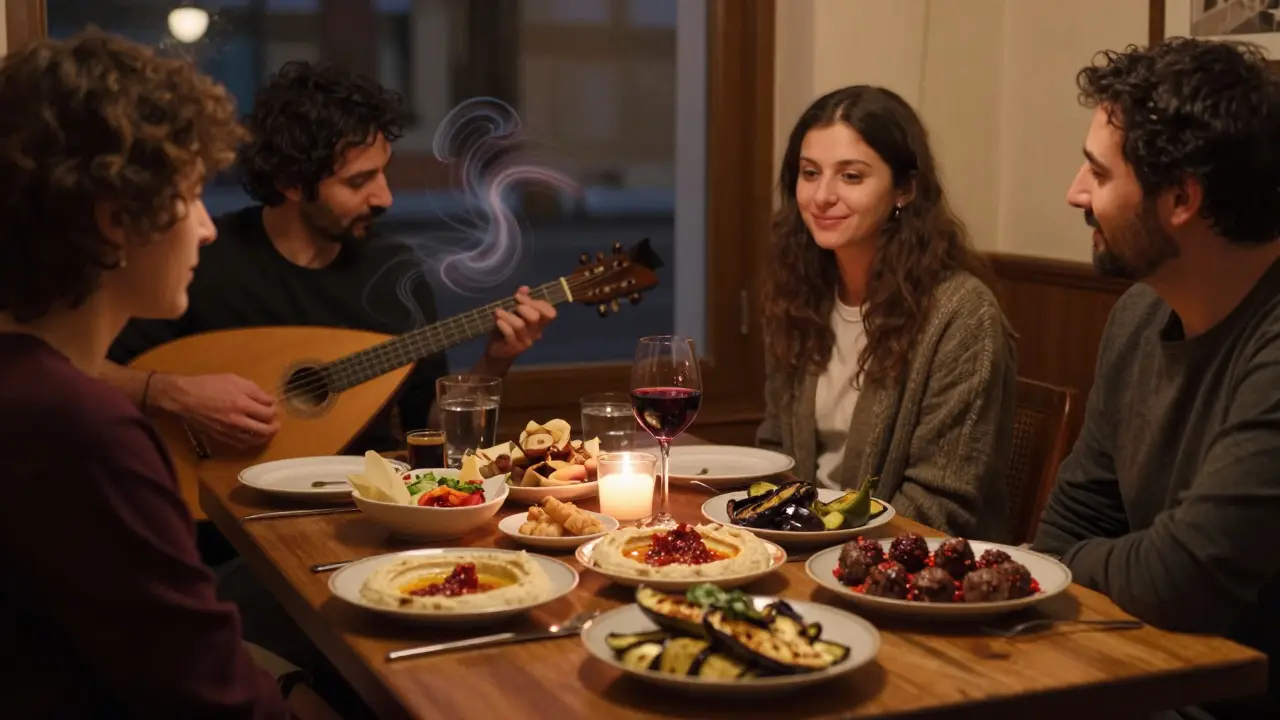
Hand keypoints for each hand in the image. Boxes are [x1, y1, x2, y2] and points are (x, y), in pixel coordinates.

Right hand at [152, 373, 279, 449]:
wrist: (185, 397)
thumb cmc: (209, 385)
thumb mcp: (235, 380)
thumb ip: (255, 391)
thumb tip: (269, 400)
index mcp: (242, 404)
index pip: (268, 413)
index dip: (275, 410)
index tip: (273, 406)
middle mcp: (238, 421)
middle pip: (265, 430)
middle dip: (274, 427)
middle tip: (276, 423)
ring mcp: (229, 431)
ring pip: (254, 440)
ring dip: (264, 437)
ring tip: (267, 431)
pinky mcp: (221, 437)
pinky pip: (241, 445)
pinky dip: (250, 442)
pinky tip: (252, 436)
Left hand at [484, 287, 555, 362]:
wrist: (498, 352)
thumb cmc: (507, 330)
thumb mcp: (513, 313)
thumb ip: (521, 301)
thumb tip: (524, 288)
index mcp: (539, 323)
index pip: (550, 314)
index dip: (539, 303)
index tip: (521, 297)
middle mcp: (535, 332)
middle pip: (535, 317)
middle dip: (523, 307)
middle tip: (514, 305)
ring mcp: (525, 341)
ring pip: (520, 325)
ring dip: (507, 315)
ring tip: (498, 312)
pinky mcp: (514, 347)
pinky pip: (510, 334)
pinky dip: (503, 325)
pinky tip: (497, 321)